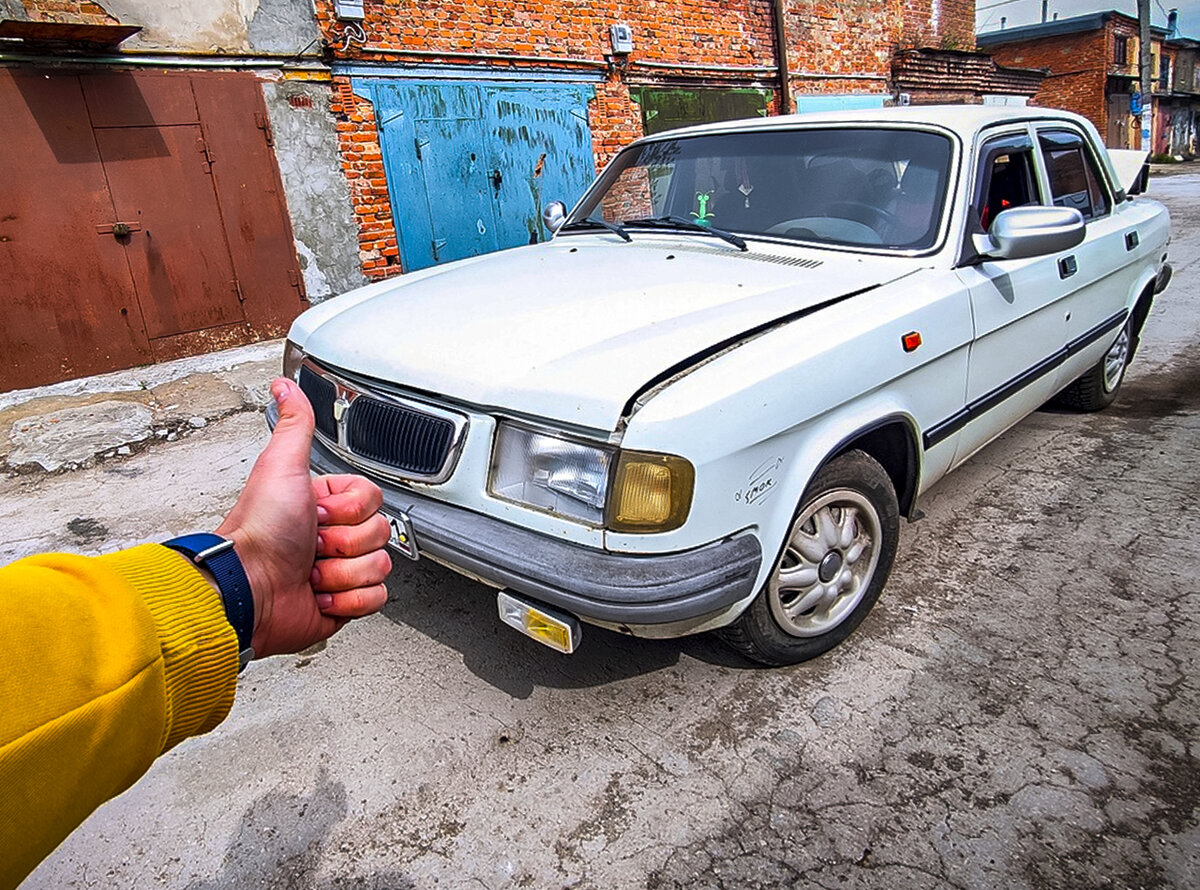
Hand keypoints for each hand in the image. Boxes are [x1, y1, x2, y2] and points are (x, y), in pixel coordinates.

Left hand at [216, 378, 391, 657]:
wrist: (250, 590)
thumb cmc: (260, 531)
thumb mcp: (281, 468)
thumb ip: (295, 426)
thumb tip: (284, 386)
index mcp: (324, 505)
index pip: (373, 500)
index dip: (349, 509)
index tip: (317, 513)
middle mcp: (331, 538)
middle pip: (380, 533)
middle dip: (345, 543)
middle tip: (311, 545)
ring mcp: (339, 572)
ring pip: (380, 566)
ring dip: (342, 573)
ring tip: (310, 572)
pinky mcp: (343, 605)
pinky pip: (376, 598)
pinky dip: (347, 600)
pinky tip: (319, 594)